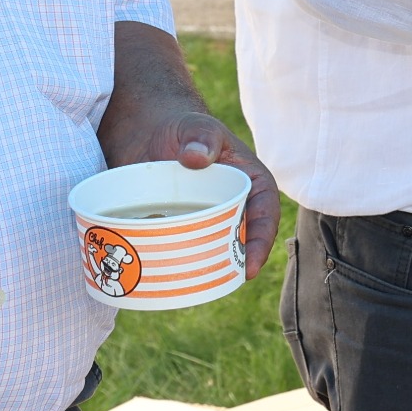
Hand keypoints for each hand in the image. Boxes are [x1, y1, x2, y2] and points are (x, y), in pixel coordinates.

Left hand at [100, 20, 282, 269]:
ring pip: (212, 249)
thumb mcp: (197, 127)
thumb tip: (198, 158)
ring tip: (191, 283)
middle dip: (234, 263)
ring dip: (205, 267)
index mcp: (250, 183)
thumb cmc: (182, 127)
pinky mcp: (179, 226)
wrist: (147, 130)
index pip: (265, 214)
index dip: (261, 241)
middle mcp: (232, 205)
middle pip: (241, 239)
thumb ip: (202, 136)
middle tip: (219, 281)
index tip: (248, 265)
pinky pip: (183, 248)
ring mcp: (205, 219)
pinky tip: (164, 274)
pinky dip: (177, 262)